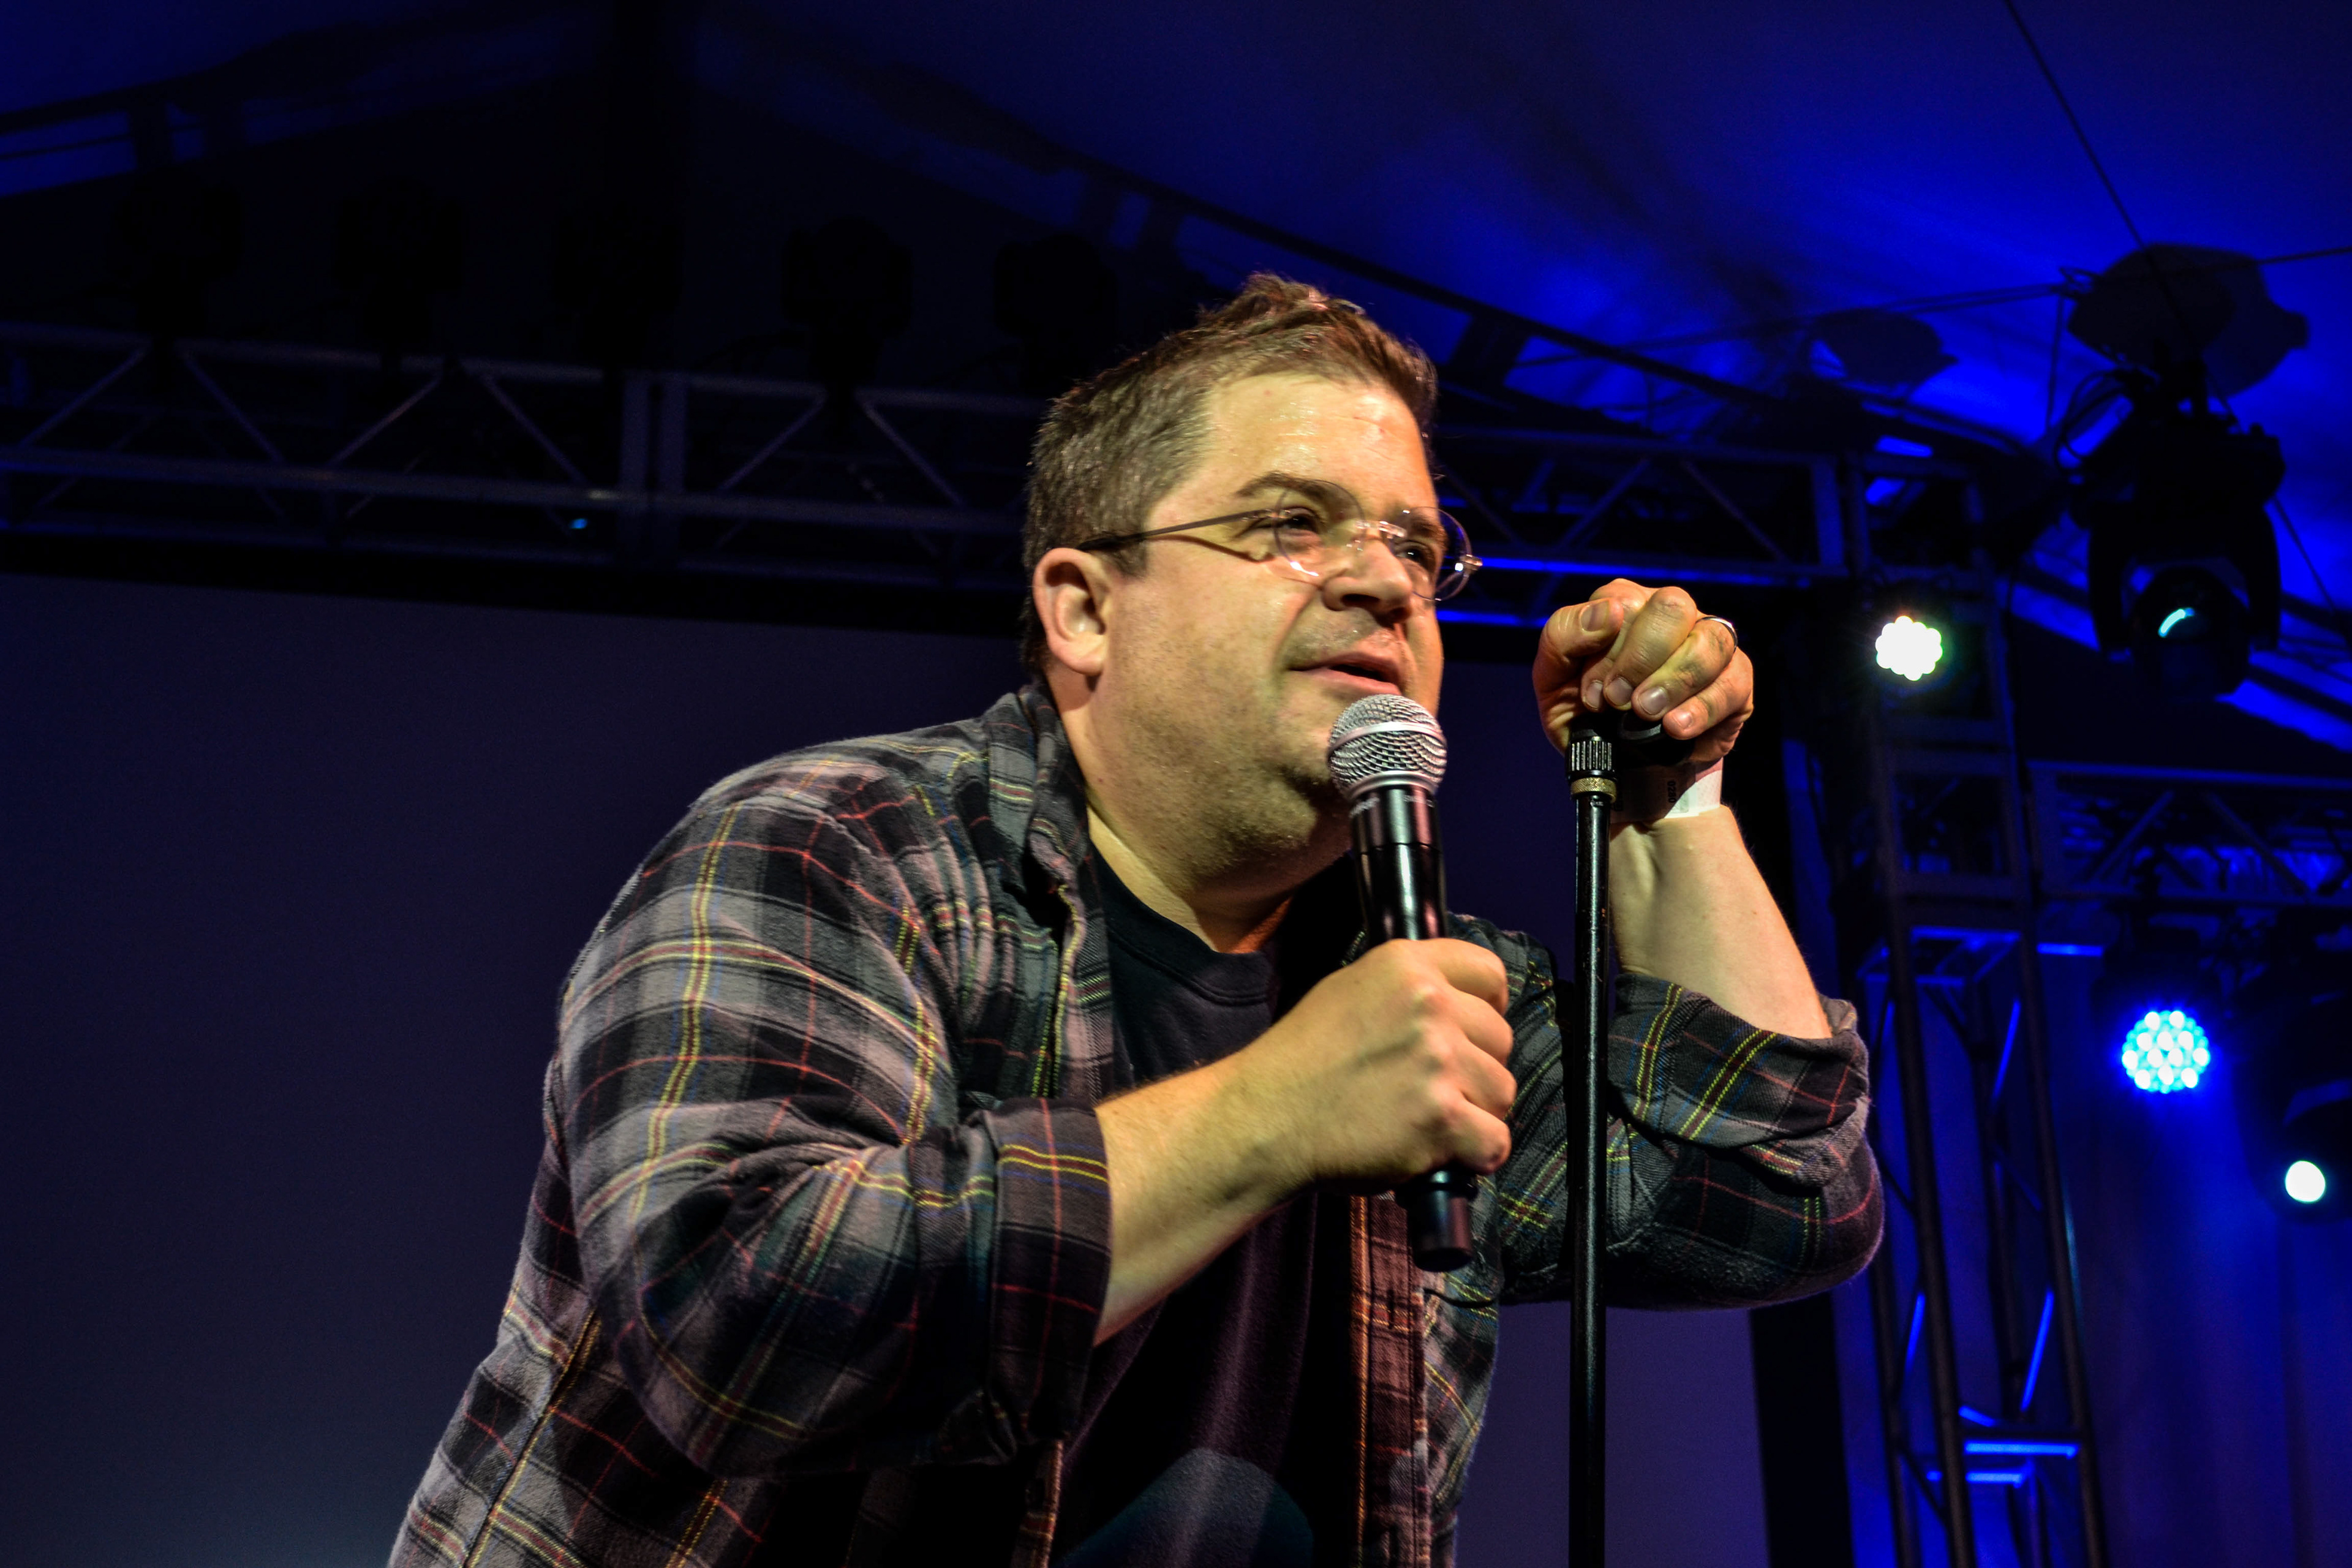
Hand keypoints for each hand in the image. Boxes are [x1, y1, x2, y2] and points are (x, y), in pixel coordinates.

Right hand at [1225, 937, 1514, 1190]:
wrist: (1266, 1120)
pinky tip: (1441, 1153)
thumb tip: (1461, 1005)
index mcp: (1406, 965)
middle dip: (1476, 1067)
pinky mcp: (1442, 1118)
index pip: (1490, 974)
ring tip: (1428, 1120)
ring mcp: (1438, 1062)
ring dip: (1476, 1113)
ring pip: (1503, 1092)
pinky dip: (1474, 1155)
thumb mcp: (1349, 991)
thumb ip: (1407, 989)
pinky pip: (1495, 1142)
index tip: (1470, 1032)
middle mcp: (1429, 1005)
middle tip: (1433, 1087)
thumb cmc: (1302, 1061)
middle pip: (1501, 1038)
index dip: (1487, 1008)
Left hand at [1533, 579, 1752, 762]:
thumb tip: (1609, 611)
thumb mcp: (1553, 677)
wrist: (1617, 765)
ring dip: (1674, 681)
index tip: (1594, 695)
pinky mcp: (1736, 680)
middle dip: (1641, 659)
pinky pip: (1732, 682)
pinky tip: (1676, 728)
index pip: (1623, 602)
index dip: (1607, 652)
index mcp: (1626, 603)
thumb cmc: (1584, 713)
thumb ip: (1563, 635)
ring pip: (1709, 640)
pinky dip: (1702, 708)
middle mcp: (1673, 614)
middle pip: (1673, 606)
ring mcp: (1710, 643)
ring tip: (1647, 715)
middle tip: (1621, 702)